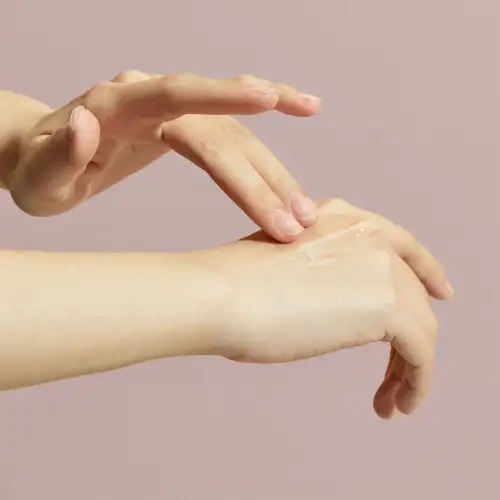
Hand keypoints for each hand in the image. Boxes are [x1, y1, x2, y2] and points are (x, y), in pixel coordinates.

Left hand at [9, 71, 319, 241]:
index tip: (270, 100)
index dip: (222, 97)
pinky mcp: (184, 122)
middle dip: (260, 176)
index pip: (174, 96)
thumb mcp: (38, 176)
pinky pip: (232, 122)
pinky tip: (300, 108)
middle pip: (219, 129)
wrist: (47, 156)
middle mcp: (149, 98)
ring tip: (305, 209)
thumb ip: (61, 153)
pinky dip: (269, 114)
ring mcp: (171, 109)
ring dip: (274, 170)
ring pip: (235, 132)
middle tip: (294, 221)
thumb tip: (87, 122)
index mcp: (114, 105)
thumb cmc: (40, 172)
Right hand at [209, 198, 452, 417]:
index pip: (401, 245)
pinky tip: (397, 405)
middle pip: (411, 292)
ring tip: (393, 401)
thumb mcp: (287, 266)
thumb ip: (321, 276)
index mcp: (340, 219)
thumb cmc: (234, 288)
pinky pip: (422, 353)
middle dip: (410, 336)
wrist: (221, 294)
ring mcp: (381, 266)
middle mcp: (367, 234)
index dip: (426, 272)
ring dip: (412, 369)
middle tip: (396, 377)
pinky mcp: (388, 306)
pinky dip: (417, 383)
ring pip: (420, 325)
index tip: (441, 294)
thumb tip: (335, 308)